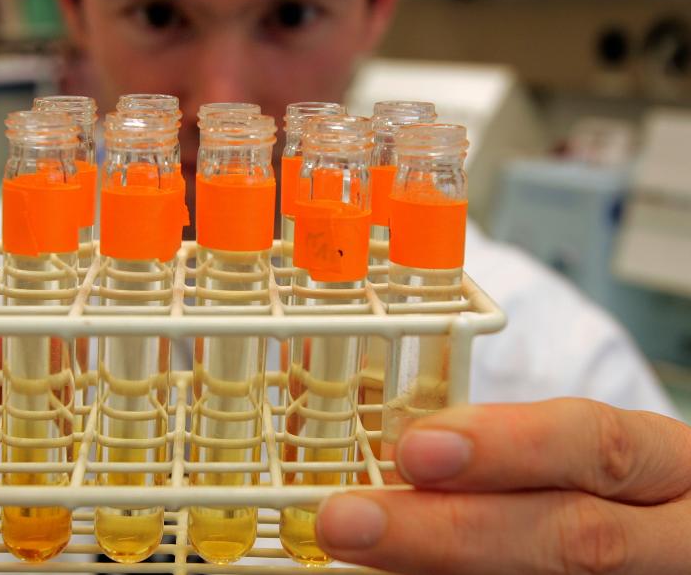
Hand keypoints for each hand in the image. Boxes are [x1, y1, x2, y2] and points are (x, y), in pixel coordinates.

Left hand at [317, 398, 690, 573]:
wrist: (672, 548)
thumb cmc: (615, 494)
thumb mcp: (593, 460)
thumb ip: (513, 456)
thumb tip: (393, 459)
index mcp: (668, 467)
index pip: (598, 445)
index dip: (505, 445)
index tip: (412, 449)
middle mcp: (672, 538)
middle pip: (572, 538)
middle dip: (449, 530)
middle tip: (348, 521)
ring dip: (439, 574)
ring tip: (359, 561)